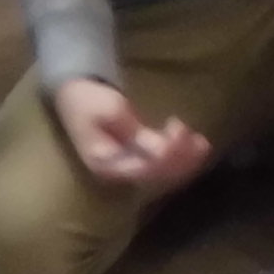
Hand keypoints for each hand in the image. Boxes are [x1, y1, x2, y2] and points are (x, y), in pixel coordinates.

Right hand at [50, 75, 210, 192]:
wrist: (73, 96)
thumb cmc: (88, 100)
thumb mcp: (112, 110)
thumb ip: (137, 132)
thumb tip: (164, 150)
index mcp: (107, 165)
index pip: (144, 170)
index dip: (167, 156)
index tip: (178, 130)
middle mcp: (118, 174)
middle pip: (157, 177)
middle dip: (180, 158)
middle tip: (190, 133)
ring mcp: (128, 170)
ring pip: (164, 175)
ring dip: (186, 161)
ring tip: (201, 141)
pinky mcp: (136, 162)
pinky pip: (163, 168)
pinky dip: (182, 159)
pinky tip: (197, 146)